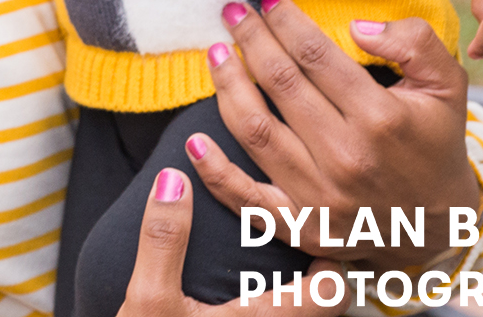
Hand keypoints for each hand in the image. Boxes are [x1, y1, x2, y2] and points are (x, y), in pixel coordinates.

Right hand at [114, 167, 345, 316]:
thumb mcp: (149, 302)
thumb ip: (164, 239)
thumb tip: (175, 178)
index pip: (334, 291)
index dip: (330, 257)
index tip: (308, 230)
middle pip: (329, 310)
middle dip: (318, 277)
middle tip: (298, 245)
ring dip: (300, 301)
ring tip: (281, 273)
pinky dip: (285, 314)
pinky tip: (253, 304)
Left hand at [186, 0, 478, 266]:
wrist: (444, 227)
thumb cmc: (437, 144)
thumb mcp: (447, 87)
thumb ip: (414, 43)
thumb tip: (356, 26)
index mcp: (381, 118)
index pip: (314, 56)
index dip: (285, 22)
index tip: (267, 0)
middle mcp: (347, 158)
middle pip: (279, 84)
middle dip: (250, 40)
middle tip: (232, 12)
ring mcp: (322, 198)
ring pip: (254, 130)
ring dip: (226, 86)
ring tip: (215, 54)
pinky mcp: (303, 228)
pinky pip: (247, 200)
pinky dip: (214, 173)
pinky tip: (194, 141)